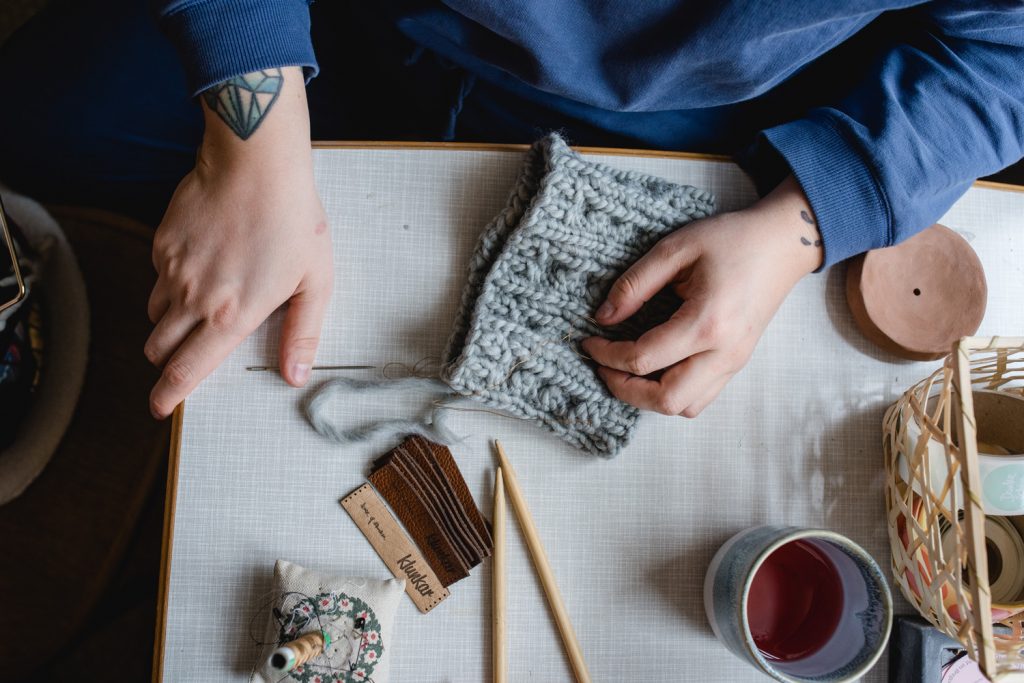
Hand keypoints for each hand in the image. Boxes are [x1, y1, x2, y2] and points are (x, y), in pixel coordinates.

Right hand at [145, 67, 331, 418]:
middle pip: (160, 348)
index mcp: (233, 316)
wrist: (255, 164)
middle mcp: (195, 300)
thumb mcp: (315, 281)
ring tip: (200, 306)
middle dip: (168, 359)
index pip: (188, 370)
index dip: (169, 394)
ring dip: (169, 322)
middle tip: (185, 355)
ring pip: (154, 314)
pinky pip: (157, 277)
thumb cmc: (293, 220)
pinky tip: (202, 263)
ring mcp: (172, 271)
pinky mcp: (161, 244)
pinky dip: (171, 283)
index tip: (159, 408)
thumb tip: (295, 374)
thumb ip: (302, 332)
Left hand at [581, 175, 821, 416]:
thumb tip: (602, 318)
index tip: (588, 341)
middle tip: (602, 365)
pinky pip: (701, 397)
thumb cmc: (732, 239)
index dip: (606, 355)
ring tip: (626, 369)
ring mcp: (735, 362)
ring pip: (685, 407)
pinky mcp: (737, 363)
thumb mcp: (675, 249)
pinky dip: (671, 392)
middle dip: (624, 389)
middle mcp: (724, 353)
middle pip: (666, 401)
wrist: (783, 243)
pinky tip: (654, 367)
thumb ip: (634, 285)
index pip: (643, 359)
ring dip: (648, 396)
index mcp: (707, 323)